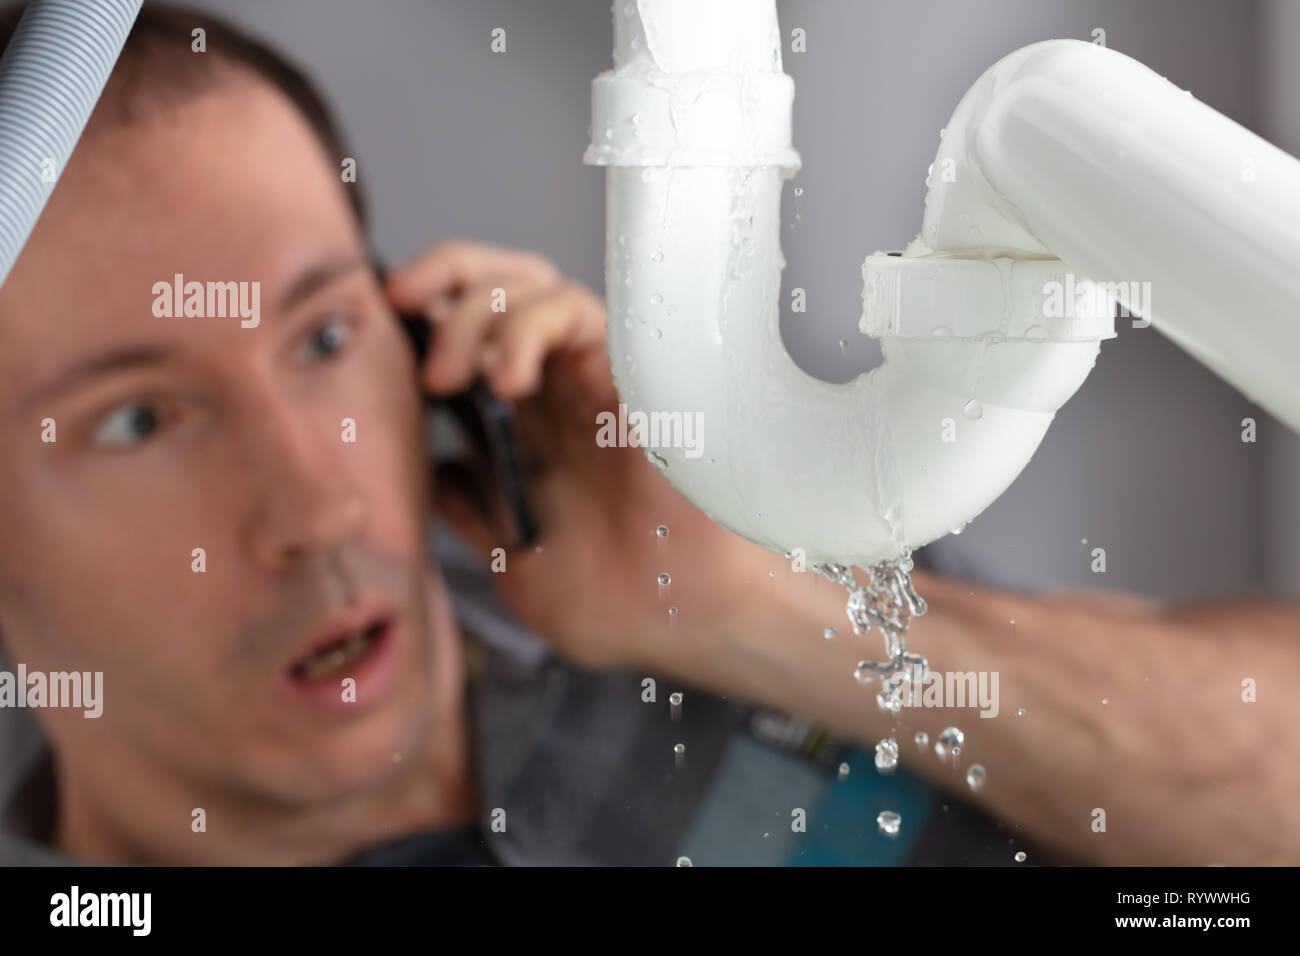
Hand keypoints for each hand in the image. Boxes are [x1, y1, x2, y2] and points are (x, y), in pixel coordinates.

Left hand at [384, 240, 787, 669]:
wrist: (680, 624)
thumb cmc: (616, 602)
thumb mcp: (510, 558)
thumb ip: (467, 510)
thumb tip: (421, 470)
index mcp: (526, 429)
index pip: (470, 338)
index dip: (421, 321)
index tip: (373, 334)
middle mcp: (557, 394)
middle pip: (497, 285)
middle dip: (440, 275)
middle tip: (394, 306)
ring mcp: (593, 380)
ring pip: (530, 285)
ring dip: (474, 311)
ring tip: (451, 376)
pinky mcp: (631, 372)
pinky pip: (575, 312)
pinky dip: (527, 327)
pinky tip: (507, 378)